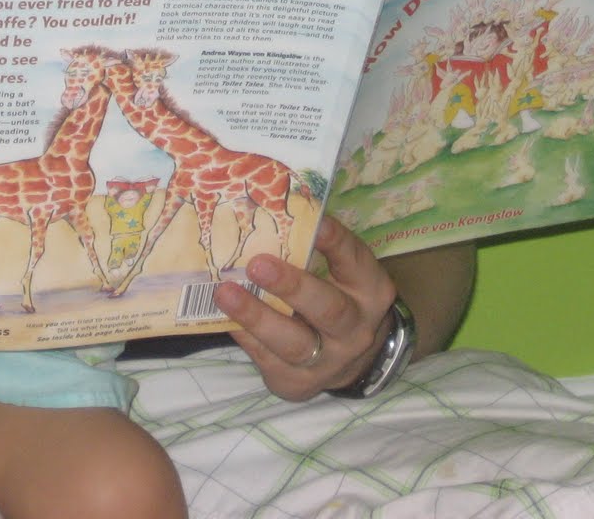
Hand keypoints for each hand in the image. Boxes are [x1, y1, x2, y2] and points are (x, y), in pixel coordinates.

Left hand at [212, 215, 395, 400]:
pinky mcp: (298, 383)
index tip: (314, 222)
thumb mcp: (341, 273)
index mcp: (370, 290)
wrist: (352, 360)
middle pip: (328, 310)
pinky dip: (243, 335)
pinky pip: (266, 358)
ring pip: (293, 342)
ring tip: (224, 293)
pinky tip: (223, 316)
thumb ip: (312, 249)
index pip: (354, 260)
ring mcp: (328, 362)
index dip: (334, 241)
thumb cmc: (337, 296)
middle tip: (258, 264)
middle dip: (292, 287)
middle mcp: (355, 329)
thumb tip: (264, 210)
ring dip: (256, 316)